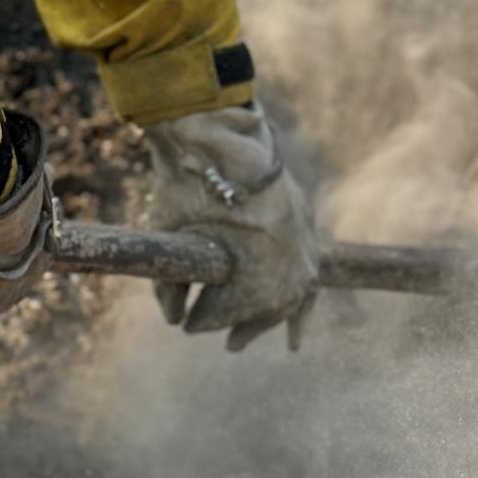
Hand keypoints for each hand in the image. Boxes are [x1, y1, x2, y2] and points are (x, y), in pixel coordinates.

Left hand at [143, 101, 318, 351]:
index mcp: (250, 276)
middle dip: (243, 325)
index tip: (188, 325)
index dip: (204, 319)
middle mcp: (283, 269)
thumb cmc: (187, 185)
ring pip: (290, 298)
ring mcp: (300, 247)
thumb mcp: (169, 236)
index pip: (224, 313)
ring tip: (262, 342)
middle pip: (262, 311)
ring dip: (272, 319)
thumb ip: (168, 284)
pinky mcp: (305, 225)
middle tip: (229, 345)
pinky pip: (309, 274)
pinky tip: (296, 336)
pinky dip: (302, 305)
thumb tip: (173, 320)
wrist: (220, 132)